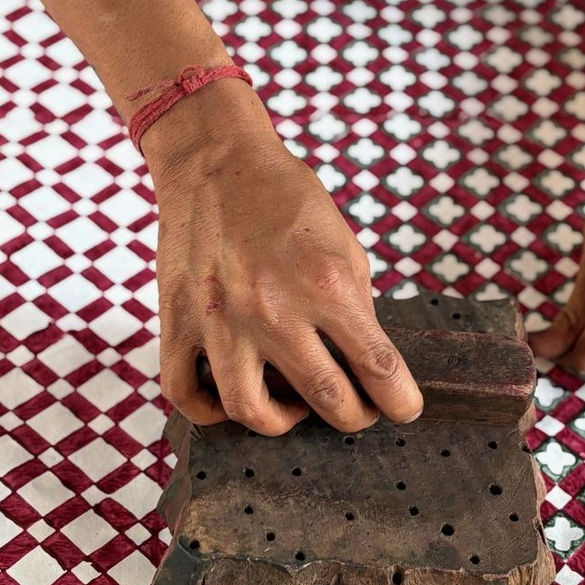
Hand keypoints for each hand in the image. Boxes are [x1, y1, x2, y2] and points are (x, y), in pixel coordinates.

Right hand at [145, 83, 422, 434]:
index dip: (400, 401)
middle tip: (359, 411)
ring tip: (296, 406)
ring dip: (284, 422)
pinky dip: (212, 412)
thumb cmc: (287, 199)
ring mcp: (220, 321)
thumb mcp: (343, 245)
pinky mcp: (178, 322)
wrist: (216, 162)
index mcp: (325, 284)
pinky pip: (185, 393)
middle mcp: (272, 309)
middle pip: (326, 398)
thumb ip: (354, 307)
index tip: (405, 410)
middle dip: (355, 417)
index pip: (377, 366)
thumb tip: (362, 360)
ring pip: (251, 411)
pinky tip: (238, 397)